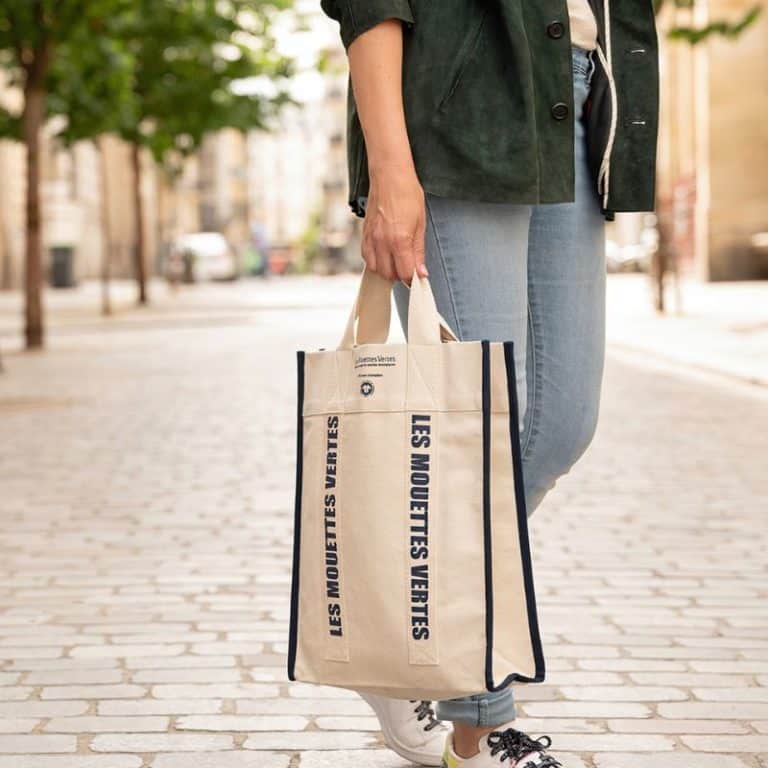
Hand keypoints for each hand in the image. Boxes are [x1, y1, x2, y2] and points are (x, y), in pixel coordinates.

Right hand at [362, 162, 428, 283]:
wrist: (389, 175)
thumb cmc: (407, 194)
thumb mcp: (420, 224)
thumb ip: (419, 252)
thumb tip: (421, 272)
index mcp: (399, 240)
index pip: (405, 273)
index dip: (413, 278)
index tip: (418, 276)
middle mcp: (382, 242)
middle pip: (389, 274)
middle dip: (400, 275)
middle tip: (409, 266)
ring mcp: (371, 239)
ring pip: (376, 268)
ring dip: (387, 270)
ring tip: (397, 260)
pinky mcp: (364, 234)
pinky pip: (366, 257)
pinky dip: (375, 261)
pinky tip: (384, 254)